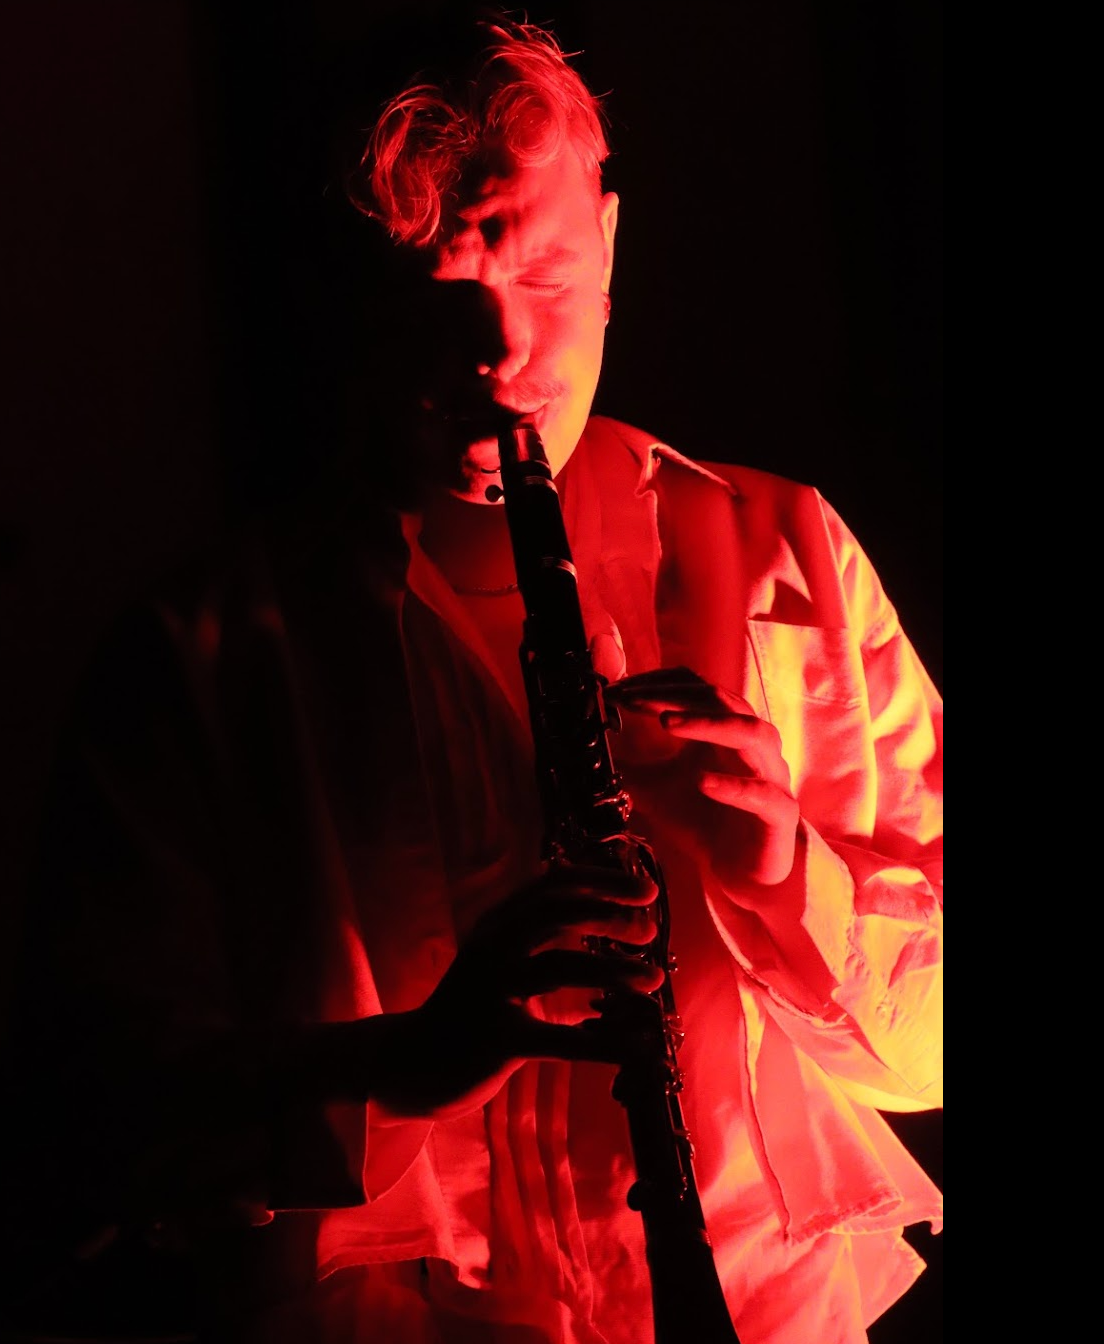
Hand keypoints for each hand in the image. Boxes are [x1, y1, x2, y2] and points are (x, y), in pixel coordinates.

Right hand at [360, 861, 662, 1120]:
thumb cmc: (468, 1007)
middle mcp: (494, 948)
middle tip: (650, 930)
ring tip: (654, 981)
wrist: (413, 1061)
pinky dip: (605, 1043)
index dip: (603, 882)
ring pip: (562, 965)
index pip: (554, 884)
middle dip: (612, 916)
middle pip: (558, 913)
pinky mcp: (499, 1039)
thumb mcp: (496, 955)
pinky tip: (639, 1047)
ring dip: (616, 970)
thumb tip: (591, 896)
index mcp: (497, 924)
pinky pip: (561, 1039)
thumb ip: (535, 928)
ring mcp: (494, 992)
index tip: (646, 891)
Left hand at [605, 668, 799, 888]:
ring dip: (708, 723)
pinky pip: (763, 794)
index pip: (695, 689)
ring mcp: (770, 776)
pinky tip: (702, 781)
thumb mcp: (656, 790)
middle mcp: (751, 744)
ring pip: (750, 733)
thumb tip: (588, 749)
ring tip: (667, 722)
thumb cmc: (704, 821)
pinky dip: (733, 785)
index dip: (658, 685)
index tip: (618, 693)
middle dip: (675, 696)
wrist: (742, 872)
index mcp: (724, 731)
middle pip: (721, 700)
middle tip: (633, 700)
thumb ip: (629, 767)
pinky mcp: (778, 814)